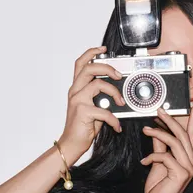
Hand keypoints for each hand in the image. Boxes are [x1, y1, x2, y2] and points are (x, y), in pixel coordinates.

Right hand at [57, 46, 125, 164]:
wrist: (71, 143)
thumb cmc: (83, 126)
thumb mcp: (93, 107)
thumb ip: (101, 97)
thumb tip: (117, 93)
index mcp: (77, 88)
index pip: (81, 64)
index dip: (91, 53)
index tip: (103, 49)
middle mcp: (75, 91)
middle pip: (89, 68)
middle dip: (107, 68)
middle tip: (118, 75)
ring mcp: (77, 100)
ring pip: (98, 85)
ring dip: (115, 92)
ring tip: (121, 103)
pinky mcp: (82, 111)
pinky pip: (104, 110)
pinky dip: (114, 119)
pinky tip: (116, 126)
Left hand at [140, 106, 192, 192]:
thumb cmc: (158, 189)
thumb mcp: (158, 164)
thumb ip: (160, 149)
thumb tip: (157, 134)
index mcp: (189, 159)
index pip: (192, 137)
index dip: (192, 122)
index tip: (192, 108)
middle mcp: (192, 163)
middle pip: (183, 136)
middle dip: (171, 121)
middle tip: (159, 111)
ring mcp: (188, 168)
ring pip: (174, 143)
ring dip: (158, 134)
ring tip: (146, 130)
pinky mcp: (181, 174)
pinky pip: (165, 157)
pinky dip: (152, 156)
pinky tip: (144, 162)